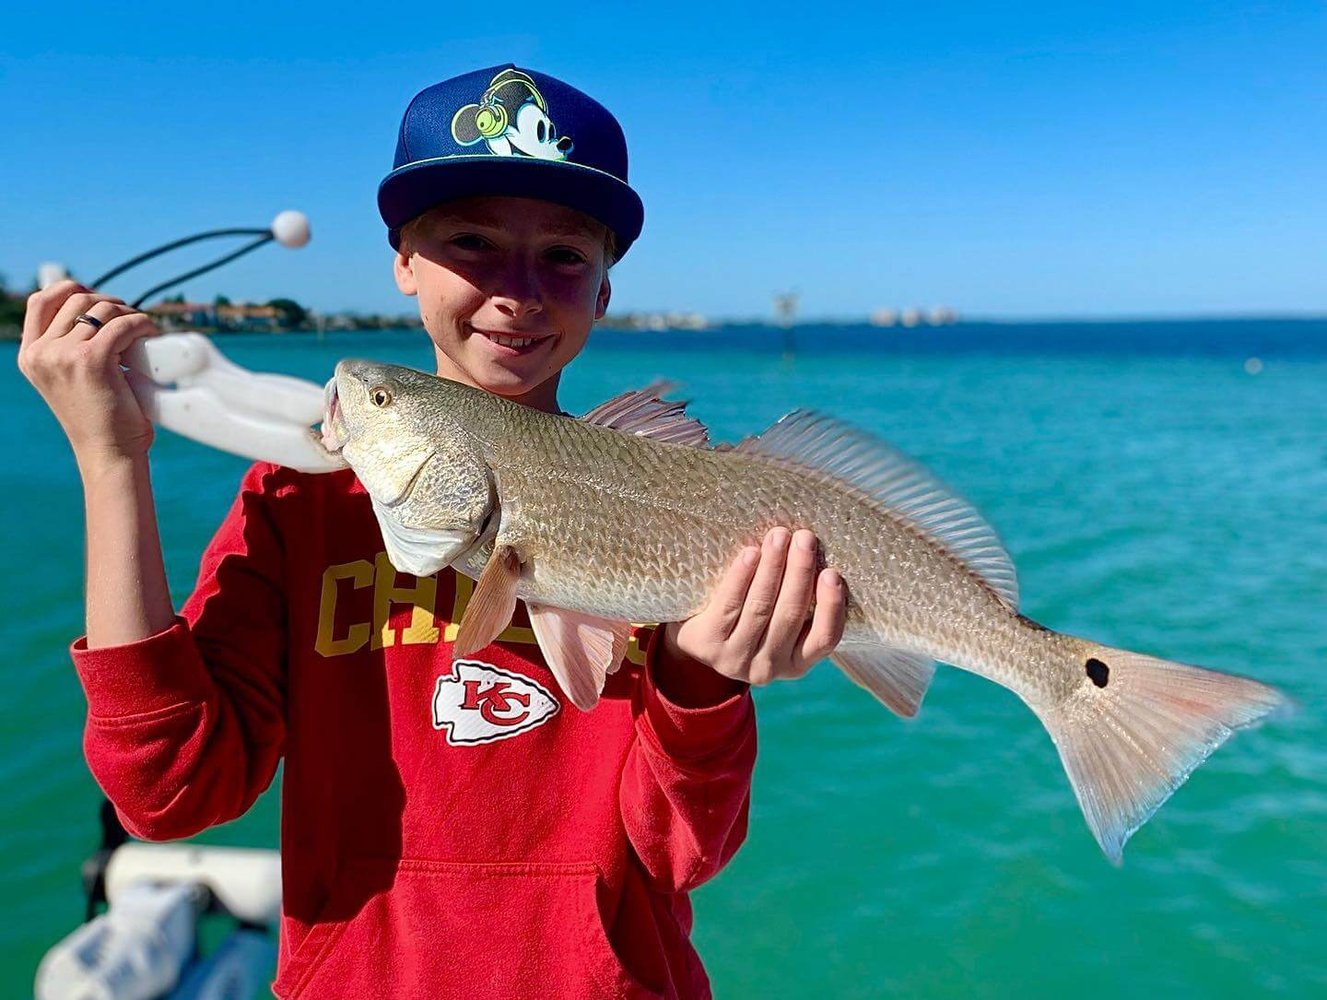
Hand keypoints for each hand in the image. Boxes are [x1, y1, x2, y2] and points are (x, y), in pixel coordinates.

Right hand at [18, 281, 160, 467]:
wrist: (109, 454)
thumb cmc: (99, 420)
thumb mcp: (69, 380)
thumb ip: (68, 350)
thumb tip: (96, 311)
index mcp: (30, 356)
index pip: (41, 301)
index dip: (72, 291)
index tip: (100, 302)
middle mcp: (41, 353)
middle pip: (77, 299)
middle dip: (109, 303)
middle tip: (130, 321)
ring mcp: (64, 355)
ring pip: (103, 308)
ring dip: (129, 314)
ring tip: (143, 330)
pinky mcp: (93, 359)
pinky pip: (124, 324)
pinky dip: (142, 323)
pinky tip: (152, 333)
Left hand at [661, 527, 846, 686]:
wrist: (695, 639)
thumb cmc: (748, 621)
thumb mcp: (778, 624)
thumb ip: (798, 602)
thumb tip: (817, 553)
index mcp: (796, 663)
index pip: (824, 638)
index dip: (830, 606)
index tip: (832, 573)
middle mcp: (768, 668)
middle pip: (790, 615)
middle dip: (800, 572)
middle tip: (805, 538)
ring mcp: (735, 659)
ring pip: (760, 607)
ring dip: (773, 567)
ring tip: (779, 537)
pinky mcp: (708, 644)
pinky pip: (729, 604)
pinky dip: (742, 576)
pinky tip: (751, 553)